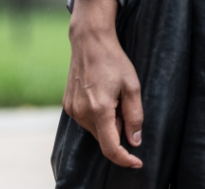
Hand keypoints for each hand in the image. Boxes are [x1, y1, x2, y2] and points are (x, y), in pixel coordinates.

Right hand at [64, 0, 142, 168]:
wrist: (90, 41)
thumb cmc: (114, 61)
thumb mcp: (132, 85)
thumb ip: (134, 116)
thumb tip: (134, 141)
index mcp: (99, 109)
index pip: (111, 148)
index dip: (125, 159)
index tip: (137, 163)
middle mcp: (81, 113)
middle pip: (104, 137)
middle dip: (118, 129)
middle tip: (124, 103)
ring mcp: (72, 110)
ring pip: (95, 129)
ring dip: (108, 121)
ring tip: (113, 95)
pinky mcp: (67, 105)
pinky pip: (86, 120)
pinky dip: (97, 115)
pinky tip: (102, 94)